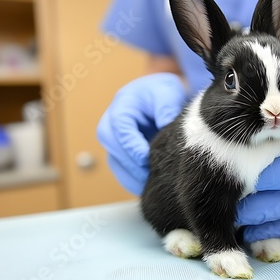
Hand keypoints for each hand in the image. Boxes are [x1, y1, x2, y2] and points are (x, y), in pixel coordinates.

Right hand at [97, 73, 186, 194]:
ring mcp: (116, 140)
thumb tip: (164, 124)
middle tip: (149, 175)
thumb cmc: (162, 93)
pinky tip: (147, 187)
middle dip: (129, 163)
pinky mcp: (122, 154)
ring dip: (130, 176)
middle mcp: (112, 124)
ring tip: (150, 186)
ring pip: (115, 162)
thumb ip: (166, 106)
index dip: (131, 145)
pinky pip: (122, 171)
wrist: (161, 98)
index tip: (145, 158)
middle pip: (111, 146)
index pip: (119, 127)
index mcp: (122, 106)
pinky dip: (133, 181)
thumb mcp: (167, 91)